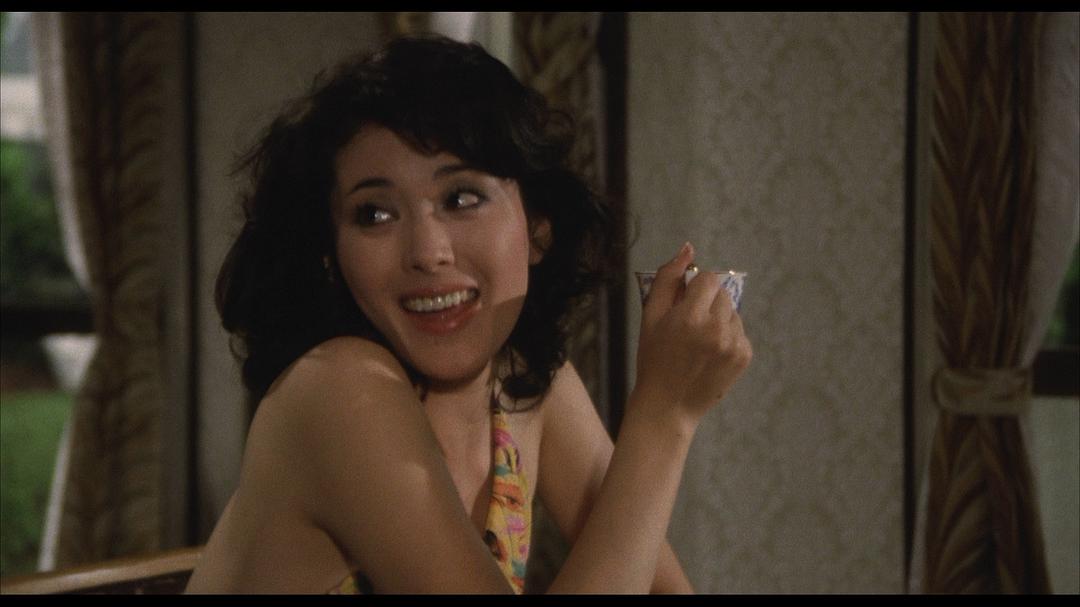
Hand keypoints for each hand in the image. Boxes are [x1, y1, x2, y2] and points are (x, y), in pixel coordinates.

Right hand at [633, 242, 751, 423]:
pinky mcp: (744, 356)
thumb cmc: (653, 358)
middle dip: (706, 302)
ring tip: (699, 342)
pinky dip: (726, 336)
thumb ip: (667, 278)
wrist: (668, 405)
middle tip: (688, 326)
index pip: (707, 278)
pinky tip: (709, 353)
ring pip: (732, 311)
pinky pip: (739, 330)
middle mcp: (717, 328)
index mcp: (691, 316)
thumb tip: (687, 248)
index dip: (694, 288)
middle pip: (722, 293)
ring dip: (718, 318)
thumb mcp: (650, 317)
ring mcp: (734, 343)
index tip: (683, 304)